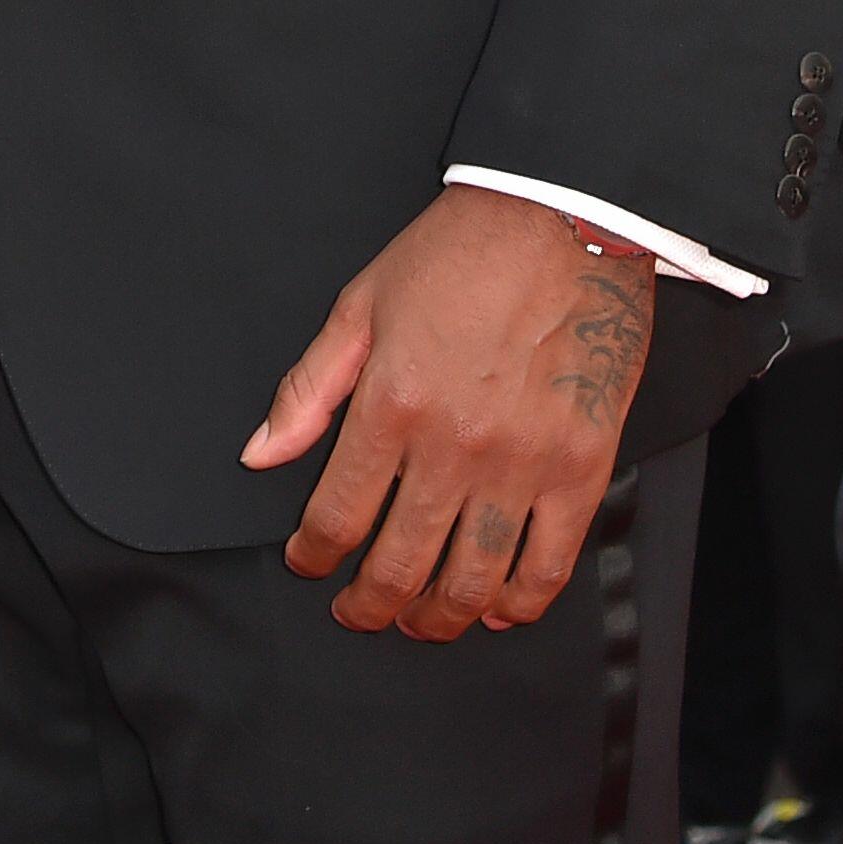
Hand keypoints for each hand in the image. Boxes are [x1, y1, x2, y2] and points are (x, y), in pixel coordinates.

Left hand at [243, 183, 656, 638]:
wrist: (560, 221)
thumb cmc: (456, 256)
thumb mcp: (359, 307)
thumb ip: (307, 390)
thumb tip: (260, 455)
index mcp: (390, 405)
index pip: (338, 515)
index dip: (314, 556)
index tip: (308, 565)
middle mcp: (453, 446)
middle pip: (402, 563)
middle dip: (370, 604)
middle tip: (359, 613)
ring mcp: (523, 462)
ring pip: (474, 578)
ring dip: (441, 617)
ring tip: (421, 622)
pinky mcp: (582, 466)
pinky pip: (551, 561)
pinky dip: (523, 600)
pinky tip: (500, 609)